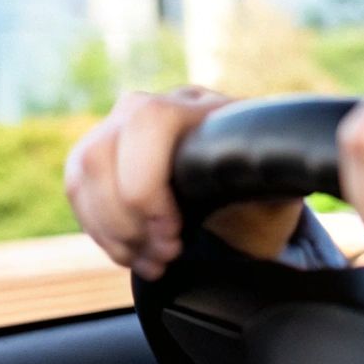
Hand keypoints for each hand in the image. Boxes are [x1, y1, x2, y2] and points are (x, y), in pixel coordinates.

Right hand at [65, 86, 304, 279]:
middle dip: (127, 218)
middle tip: (163, 254)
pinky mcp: (103, 150)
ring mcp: (125, 123)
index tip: (174, 234)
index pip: (149, 122)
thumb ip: (269, 184)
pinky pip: (78, 185)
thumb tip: (286, 176)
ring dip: (112, 229)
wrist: (252, 201)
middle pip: (103, 151)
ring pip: (85, 169)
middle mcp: (158, 104)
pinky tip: (132, 250)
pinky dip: (100, 229)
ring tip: (149, 259)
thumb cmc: (266, 198)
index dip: (148, 188)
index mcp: (205, 109)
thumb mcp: (278, 194)